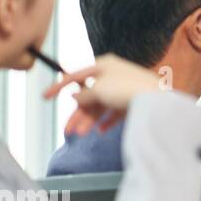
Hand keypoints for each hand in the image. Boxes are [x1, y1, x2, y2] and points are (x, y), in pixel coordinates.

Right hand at [43, 53, 165, 135]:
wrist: (155, 99)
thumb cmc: (125, 89)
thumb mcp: (98, 91)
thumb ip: (84, 95)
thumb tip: (76, 96)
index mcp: (103, 65)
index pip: (76, 75)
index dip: (59, 86)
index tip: (44, 97)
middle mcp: (114, 75)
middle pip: (89, 96)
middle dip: (78, 114)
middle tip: (67, 130)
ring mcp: (124, 88)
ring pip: (102, 106)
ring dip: (89, 120)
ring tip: (80, 135)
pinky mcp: (134, 101)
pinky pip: (116, 112)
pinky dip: (107, 121)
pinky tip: (100, 131)